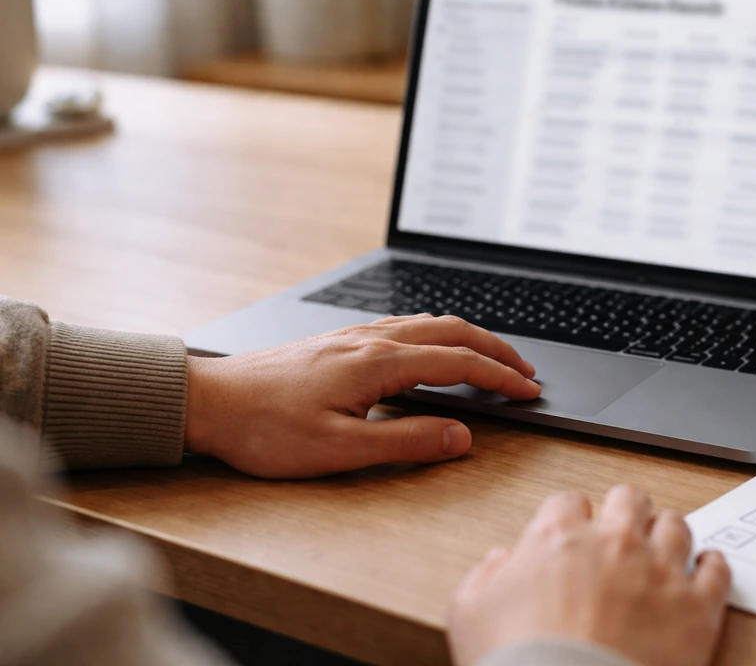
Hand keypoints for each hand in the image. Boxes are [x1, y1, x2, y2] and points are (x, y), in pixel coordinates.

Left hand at [184, 314, 540, 477]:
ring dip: (469, 339)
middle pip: (453, 332)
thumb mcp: (338, 449)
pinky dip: (440, 335)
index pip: (460, 364)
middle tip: (526, 372)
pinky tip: (435, 349)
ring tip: (493, 359)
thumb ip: (405, 440)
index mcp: (379, 363)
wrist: (209, 401)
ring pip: (430, 324)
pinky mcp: (341, 341)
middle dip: (497, 350)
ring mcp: (355, 336)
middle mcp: (372, 340)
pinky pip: (406, 326)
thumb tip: (459, 435)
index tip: (530, 392)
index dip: (501, 378)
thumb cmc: (264, 428)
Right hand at [449, 485, 730, 665]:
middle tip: (622, 529)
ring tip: (664, 546)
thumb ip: (484, 576)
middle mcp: (614, 543)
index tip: (573, 532)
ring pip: (676, 525)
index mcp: (559, 537)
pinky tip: (706, 567)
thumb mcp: (469, 612)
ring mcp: (660, 571)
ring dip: (668, 533)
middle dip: (625, 510)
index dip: (571, 517)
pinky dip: (712, 565)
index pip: (569, 501)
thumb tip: (499, 563)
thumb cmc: (518, 661)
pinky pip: (717, 569)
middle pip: (629, 499)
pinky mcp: (697, 608)